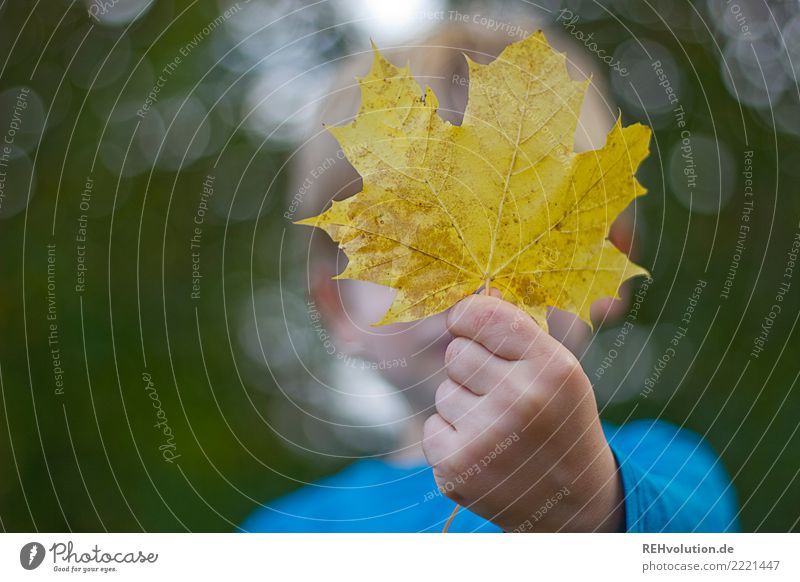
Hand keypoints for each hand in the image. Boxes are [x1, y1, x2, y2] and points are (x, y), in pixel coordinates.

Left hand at [422, 293, 623, 531]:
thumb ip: (517, 332)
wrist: (575, 503)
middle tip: (502, 394)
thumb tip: (475, 295)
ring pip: (443, 390)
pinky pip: (432, 424)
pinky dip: (451, 435)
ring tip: (498, 427)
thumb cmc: (560, 421)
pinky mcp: (456, 467)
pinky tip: (483, 450)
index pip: (482, 315)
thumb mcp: (559, 370)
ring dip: (463, 404)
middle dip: (472, 368)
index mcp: (551, 367)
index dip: (468, 316)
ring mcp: (485, 437)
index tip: (469, 324)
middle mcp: (519, 400)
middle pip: (456, 352)